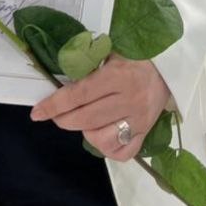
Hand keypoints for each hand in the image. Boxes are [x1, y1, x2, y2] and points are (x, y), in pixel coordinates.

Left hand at [30, 54, 170, 160]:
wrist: (168, 67)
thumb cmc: (134, 55)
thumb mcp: (109, 52)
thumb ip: (86, 65)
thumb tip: (59, 80)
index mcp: (117, 76)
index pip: (78, 94)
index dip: (54, 105)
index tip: (37, 113)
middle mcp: (129, 100)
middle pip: (87, 119)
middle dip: (63, 119)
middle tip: (54, 115)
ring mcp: (139, 120)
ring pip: (103, 140)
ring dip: (85, 133)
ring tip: (83, 121)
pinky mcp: (146, 133)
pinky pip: (122, 152)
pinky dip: (106, 148)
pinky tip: (100, 134)